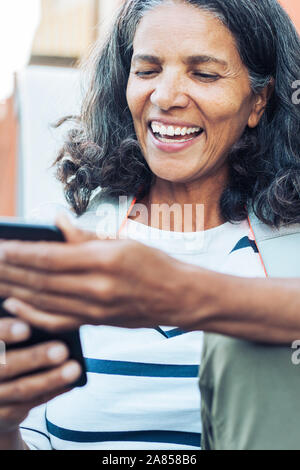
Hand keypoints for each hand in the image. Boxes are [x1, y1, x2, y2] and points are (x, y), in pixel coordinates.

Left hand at [0, 215, 212, 330]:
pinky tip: (14, 305)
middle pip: (41, 280)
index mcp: (105, 260)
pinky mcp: (95, 323)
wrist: (177, 297)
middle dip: (11, 270)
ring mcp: (95, 309)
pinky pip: (56, 321)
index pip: (51, 257)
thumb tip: (56, 220)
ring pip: (43, 301)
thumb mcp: (123, 241)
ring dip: (15, 289)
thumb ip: (85, 234)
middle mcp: (97, 288)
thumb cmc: (155, 264)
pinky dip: (31, 315)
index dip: (22, 252)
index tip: (2, 246)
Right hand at [0, 317, 80, 433]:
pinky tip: (70, 383)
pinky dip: (52, 392)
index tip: (27, 328)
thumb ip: (17, 332)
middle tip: (62, 350)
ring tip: (74, 368)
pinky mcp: (3, 415)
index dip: (6, 332)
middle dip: (35, 358)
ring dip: (51, 379)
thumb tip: (44, 323)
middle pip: (5, 367)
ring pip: (21, 389)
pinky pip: (30, 404)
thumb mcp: (5, 345)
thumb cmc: (5, 356)